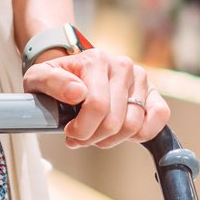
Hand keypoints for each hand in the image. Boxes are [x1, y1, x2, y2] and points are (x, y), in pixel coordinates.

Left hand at [23, 47, 169, 149]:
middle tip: (80, 136)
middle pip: (114, 121)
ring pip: (134, 125)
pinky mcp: (152, 91)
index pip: (97, 106)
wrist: (73, 71)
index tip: (69, 132)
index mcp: (96, 60)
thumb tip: (77, 92)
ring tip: (96, 134)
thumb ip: (51, 82)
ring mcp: (140, 78)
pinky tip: (122, 133)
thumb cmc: (57, 79)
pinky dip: (142, 133)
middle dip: (93, 137)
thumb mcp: (39, 78)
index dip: (81, 129)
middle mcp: (122, 66)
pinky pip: (160, 116)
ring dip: (112, 139)